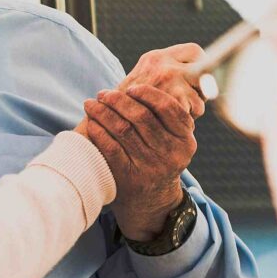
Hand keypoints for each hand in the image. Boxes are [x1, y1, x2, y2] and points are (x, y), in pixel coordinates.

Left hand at [78, 44, 203, 241]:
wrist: (152, 201)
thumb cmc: (158, 159)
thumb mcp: (173, 140)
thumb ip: (165, 116)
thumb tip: (149, 75)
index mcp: (185, 141)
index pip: (169, 109)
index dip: (148, 94)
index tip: (131, 88)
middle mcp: (172, 155)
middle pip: (142, 118)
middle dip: (119, 101)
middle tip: (103, 93)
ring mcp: (152, 168)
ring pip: (123, 131)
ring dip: (103, 113)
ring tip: (91, 104)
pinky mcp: (131, 179)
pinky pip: (111, 149)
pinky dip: (98, 133)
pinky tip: (90, 123)